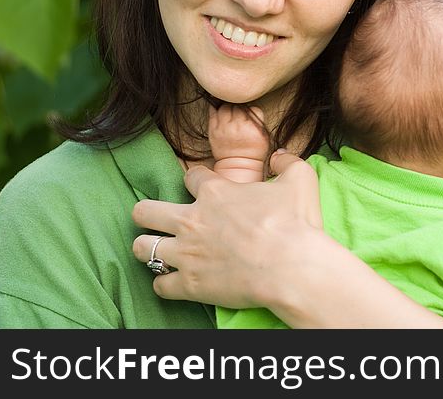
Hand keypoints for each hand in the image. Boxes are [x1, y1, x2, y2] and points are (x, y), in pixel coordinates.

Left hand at [132, 153, 321, 309]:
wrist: (291, 267)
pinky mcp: (189, 285)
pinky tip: (174, 281)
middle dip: (147, 213)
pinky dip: (165, 284)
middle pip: (145, 211)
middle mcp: (191, 220)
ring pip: (141, 248)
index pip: (189, 177)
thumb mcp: (301, 180)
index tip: (203, 187)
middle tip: (160, 219)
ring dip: (148, 248)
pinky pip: (159, 286)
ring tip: (158, 250)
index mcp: (215, 192)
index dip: (196, 180)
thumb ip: (287, 163)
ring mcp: (186, 254)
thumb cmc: (295, 223)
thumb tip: (280, 155)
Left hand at [208, 104, 268, 160]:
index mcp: (253, 129)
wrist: (238, 165)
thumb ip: (259, 120)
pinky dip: (216, 110)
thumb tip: (252, 108)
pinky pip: (213, 112)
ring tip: (229, 114)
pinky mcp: (213, 130)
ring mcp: (224, 128)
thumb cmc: (253, 152)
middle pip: (238, 106)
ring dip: (227, 108)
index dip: (251, 111)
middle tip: (238, 114)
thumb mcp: (264, 136)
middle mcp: (238, 127)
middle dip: (238, 108)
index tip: (249, 116)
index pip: (254, 109)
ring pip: (224, 107)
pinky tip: (220, 113)